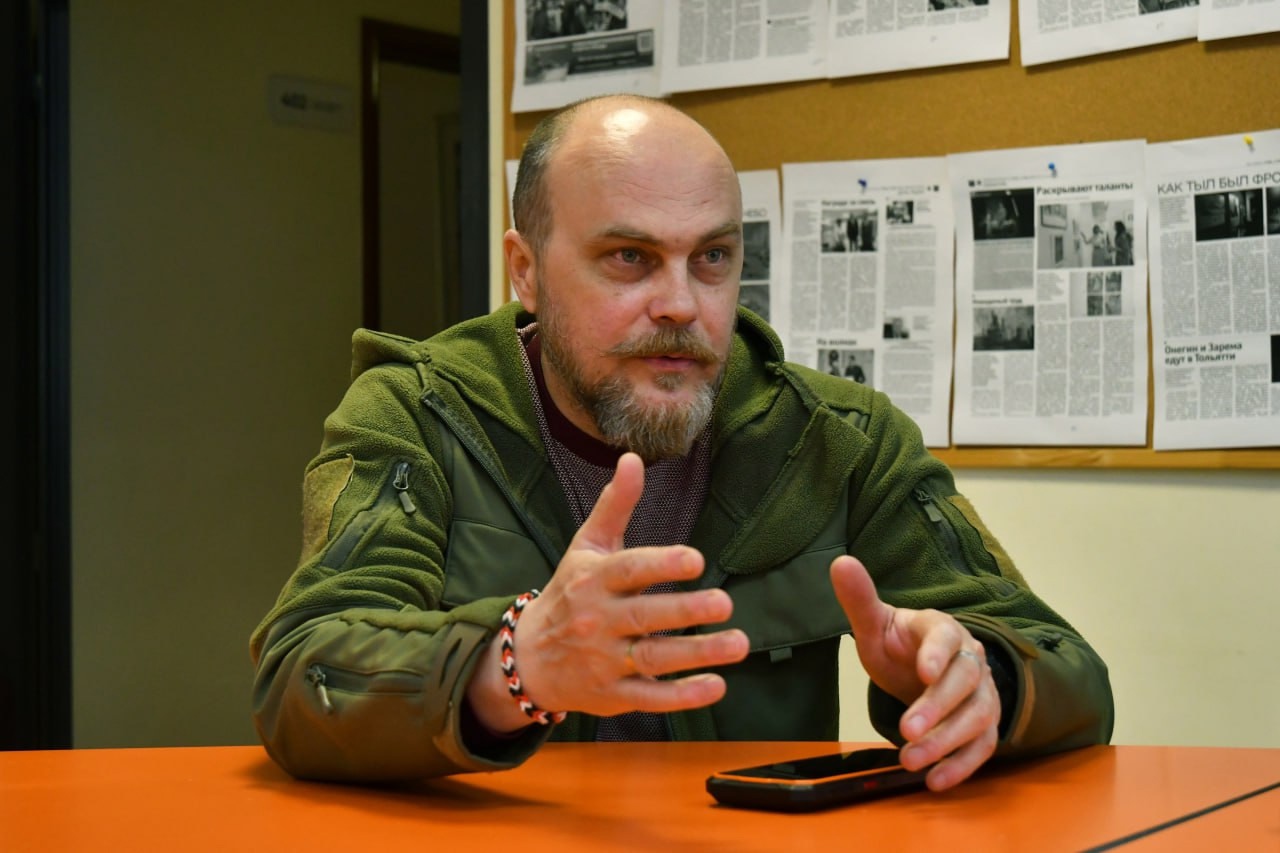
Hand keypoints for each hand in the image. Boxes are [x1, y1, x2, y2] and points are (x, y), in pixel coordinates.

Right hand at [466, 453, 748, 732]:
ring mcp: (605, 661)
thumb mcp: (587, 547)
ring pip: (654, 659)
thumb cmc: (570, 593)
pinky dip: (682, 696)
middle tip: (725, 603)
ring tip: (738, 643)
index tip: (695, 559)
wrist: (529, 658)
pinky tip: (716, 685)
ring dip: (698, 653)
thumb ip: (615, 506)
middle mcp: (597, 621)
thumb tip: (633, 458)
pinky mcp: (614, 694)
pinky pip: (650, 698)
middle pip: (644, 617)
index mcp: (593, 580)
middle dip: (686, 612)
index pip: (628, 571)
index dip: (661, 564)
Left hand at [830, 555, 999, 790]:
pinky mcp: (985, 725)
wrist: (923, 666)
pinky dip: (962, 766)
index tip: (924, 671)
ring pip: (976, 718)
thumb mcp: (875, 625)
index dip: (938, 654)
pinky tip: (935, 781)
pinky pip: (983, 747)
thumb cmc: (899, 645)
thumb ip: (859, 599)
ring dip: (946, 742)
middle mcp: (970, 660)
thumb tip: (840, 563)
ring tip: (911, 760)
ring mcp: (982, 694)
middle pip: (964, 683)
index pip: (946, 637)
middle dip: (936, 708)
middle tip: (906, 730)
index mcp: (942, 629)